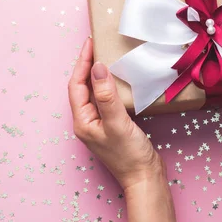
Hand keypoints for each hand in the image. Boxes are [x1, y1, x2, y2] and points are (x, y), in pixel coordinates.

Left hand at [68, 37, 163, 189]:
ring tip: (104, 56)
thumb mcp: (117, 123)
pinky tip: (117, 79)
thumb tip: (98, 67)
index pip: (76, 85)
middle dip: (86, 65)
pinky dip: (108, 85)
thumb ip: (107, 95)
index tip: (90, 43)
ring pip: (93, 92)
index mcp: (82, 121)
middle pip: (81, 87)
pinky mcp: (112, 125)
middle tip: (96, 44)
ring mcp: (99, 123)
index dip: (82, 62)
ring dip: (97, 74)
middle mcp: (87, 121)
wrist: (145, 178)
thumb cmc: (129, 155)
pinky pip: (105, 99)